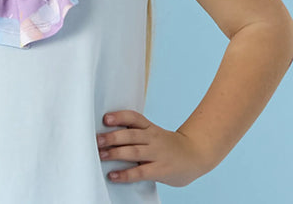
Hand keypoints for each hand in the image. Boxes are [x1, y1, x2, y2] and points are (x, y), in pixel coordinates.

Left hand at [96, 110, 210, 186]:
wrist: (196, 155)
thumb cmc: (168, 146)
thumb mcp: (155, 134)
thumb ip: (137, 134)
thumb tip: (109, 136)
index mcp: (150, 127)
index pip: (134, 117)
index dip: (120, 116)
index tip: (105, 118)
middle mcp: (153, 138)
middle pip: (131, 134)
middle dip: (112, 136)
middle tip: (97, 139)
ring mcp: (157, 154)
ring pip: (134, 151)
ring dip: (116, 153)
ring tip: (101, 154)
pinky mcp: (161, 170)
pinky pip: (140, 172)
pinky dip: (126, 174)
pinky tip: (113, 175)